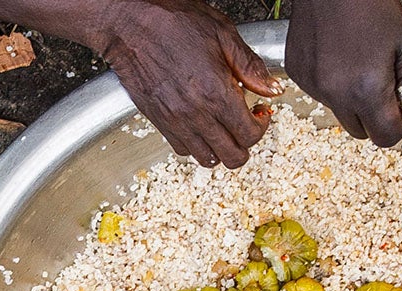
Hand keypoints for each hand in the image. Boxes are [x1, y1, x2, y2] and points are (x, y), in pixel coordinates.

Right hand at [96, 0, 282, 167]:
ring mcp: (175, 121)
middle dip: (245, 144)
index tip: (259, 112)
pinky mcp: (158, 121)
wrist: (129, 22)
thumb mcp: (223, 34)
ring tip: (222, 126)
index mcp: (216, 93)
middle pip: (233, 157)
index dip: (261, 126)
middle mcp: (196, 114)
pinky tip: (200, 124)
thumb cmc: (172, 21)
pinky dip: (196, 144)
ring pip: (208, 159)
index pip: (250, 135)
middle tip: (245, 124)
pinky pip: (182, 149)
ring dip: (221, 147)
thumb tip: (273, 89)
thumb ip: (251, 66)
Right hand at [285, 0, 401, 146]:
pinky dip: (330, 84)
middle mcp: (336, 94)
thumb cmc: (371, 4)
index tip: (398, 110)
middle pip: (360, 132)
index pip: (385, 137)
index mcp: (367, 90)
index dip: (396, 126)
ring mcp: (313, 85)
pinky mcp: (298, 73)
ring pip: (339, 113)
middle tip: (380, 83)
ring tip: (357, 62)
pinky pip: (319, 94)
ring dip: (350, 99)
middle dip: (373, 116)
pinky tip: (337, 56)